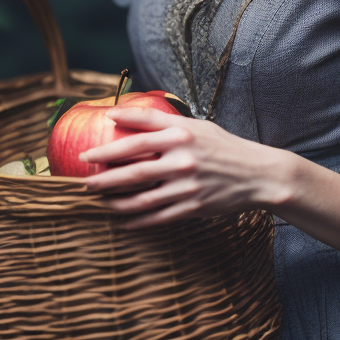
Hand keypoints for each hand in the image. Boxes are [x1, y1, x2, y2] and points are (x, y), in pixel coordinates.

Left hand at [80, 107, 290, 227]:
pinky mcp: (193, 207)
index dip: (110, 146)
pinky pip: (157, 217)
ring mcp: (188, 186)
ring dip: (115, 202)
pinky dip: (136, 221)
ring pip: (142, 199)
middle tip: (83, 182)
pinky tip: (121, 221)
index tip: (88, 153)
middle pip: (133, 171)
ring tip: (98, 202)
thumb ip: (162, 123)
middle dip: (104, 178)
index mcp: (182, 135)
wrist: (257, 174)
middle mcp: (183, 159)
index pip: (138, 138)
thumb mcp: (196, 126)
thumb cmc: (223, 146)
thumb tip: (122, 117)